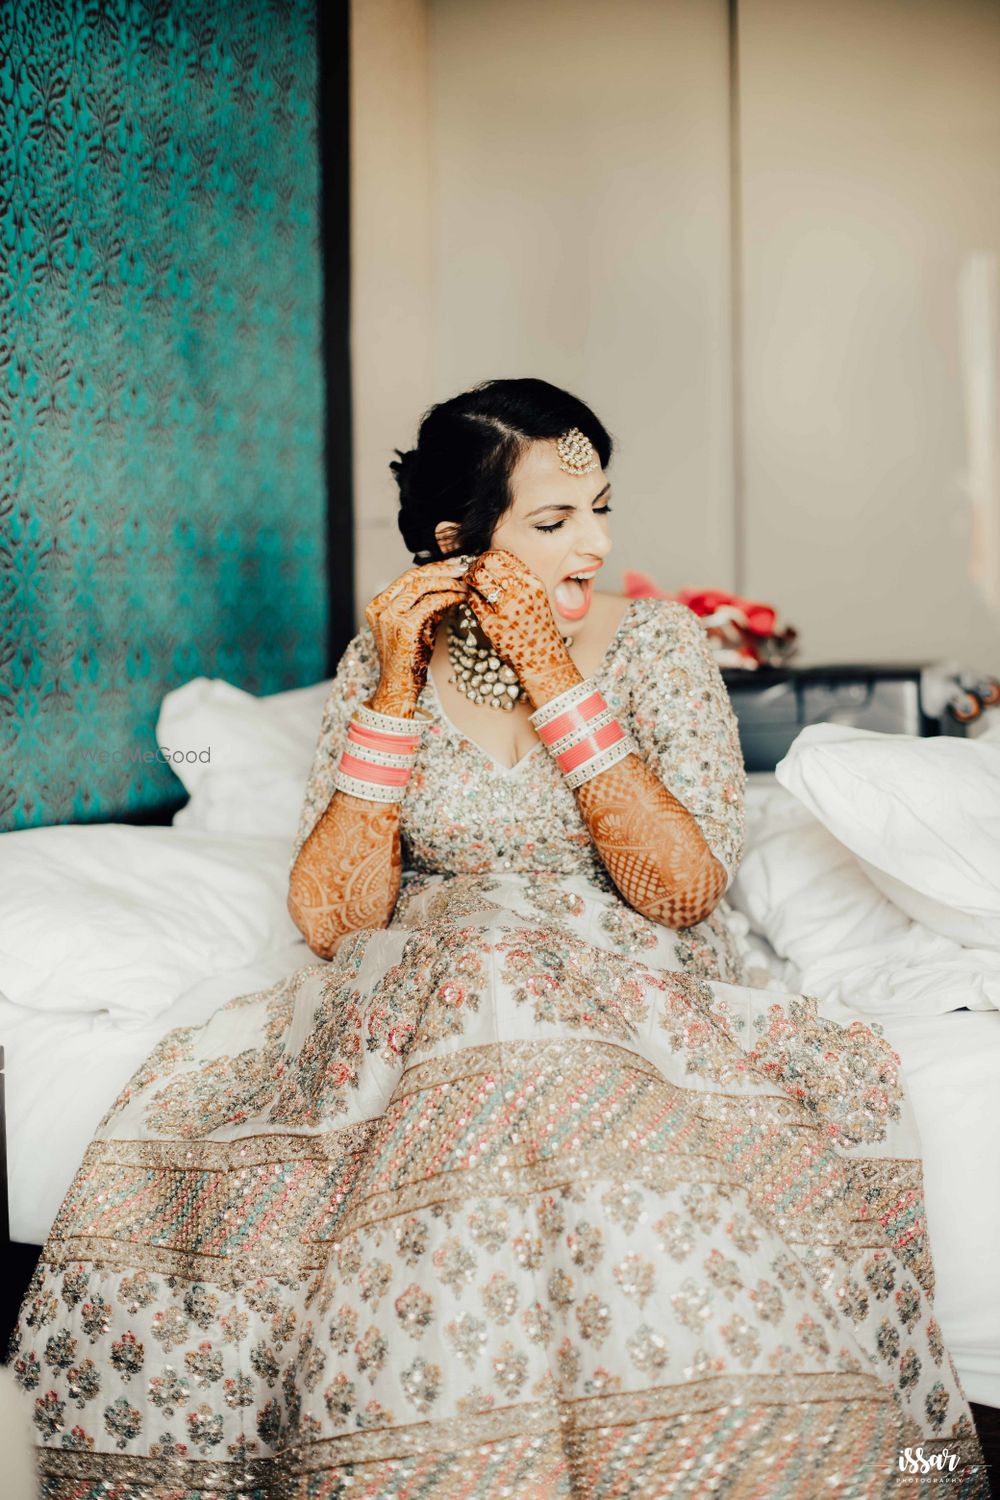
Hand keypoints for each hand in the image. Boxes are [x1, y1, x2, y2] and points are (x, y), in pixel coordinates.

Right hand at [364, 558, 468, 712]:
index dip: (433, 568)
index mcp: (377, 605)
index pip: (407, 577)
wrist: (399, 687)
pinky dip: (449, 597)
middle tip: (464, 567)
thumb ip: (426, 605)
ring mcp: (390, 616)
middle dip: (442, 569)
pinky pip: (431, 602)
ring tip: (465, 584)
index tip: (453, 566)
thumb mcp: (416, 626)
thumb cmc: (409, 659)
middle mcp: (380, 607)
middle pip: (414, 576)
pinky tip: (462, 598)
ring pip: (422, 585)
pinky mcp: (405, 626)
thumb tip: (450, 585)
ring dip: (447, 582)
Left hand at [463, 548, 576, 704]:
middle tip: (472, 574)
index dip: (487, 557)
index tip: (483, 564)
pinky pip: (473, 601)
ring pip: (478, 579)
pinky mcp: (492, 624)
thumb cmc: (537, 627)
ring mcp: (505, 609)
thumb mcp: (535, 597)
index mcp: (532, 583)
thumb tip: (490, 563)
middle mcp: (520, 593)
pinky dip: (470, 598)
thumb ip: (518, 579)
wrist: (543, 659)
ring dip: (470, 580)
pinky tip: (474, 602)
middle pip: (487, 564)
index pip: (502, 557)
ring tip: (471, 585)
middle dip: (475, 566)